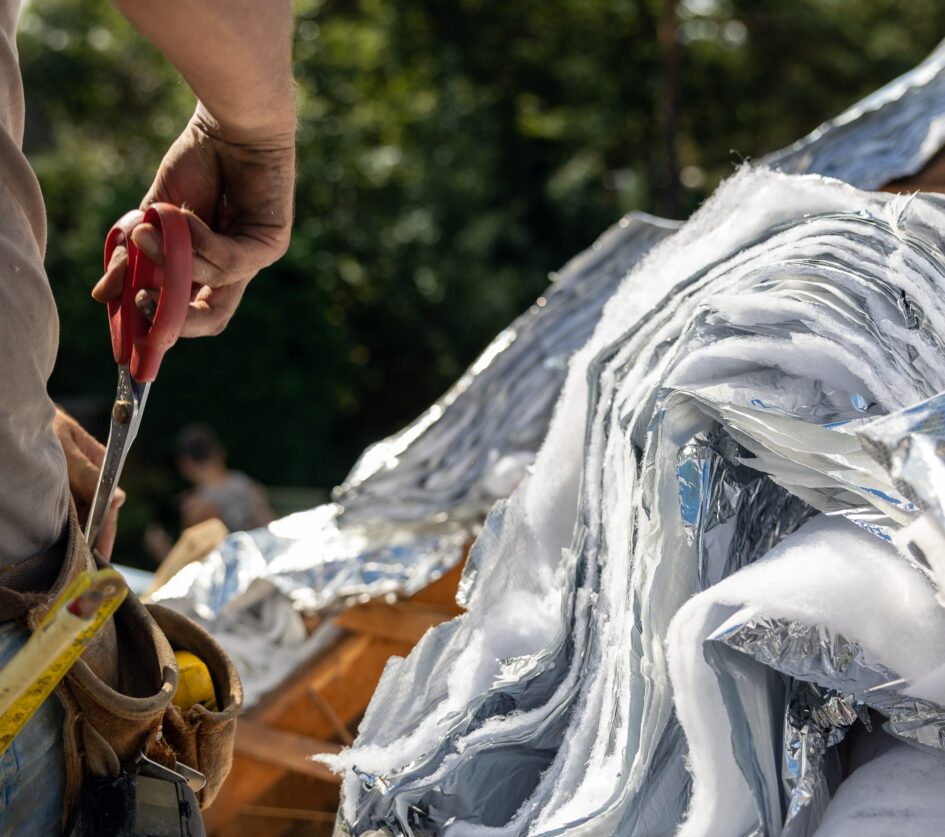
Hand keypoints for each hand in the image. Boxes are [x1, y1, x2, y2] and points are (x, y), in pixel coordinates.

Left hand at [53, 408, 124, 559]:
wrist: (16, 412)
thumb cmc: (41, 423)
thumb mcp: (64, 444)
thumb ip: (87, 470)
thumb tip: (120, 499)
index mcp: (99, 460)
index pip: (110, 501)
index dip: (106, 529)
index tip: (102, 553)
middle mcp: (89, 473)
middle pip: (97, 511)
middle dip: (94, 537)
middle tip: (88, 566)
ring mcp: (73, 480)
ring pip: (81, 511)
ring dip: (78, 532)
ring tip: (75, 559)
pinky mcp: (58, 487)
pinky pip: (66, 509)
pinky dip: (64, 525)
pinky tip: (62, 541)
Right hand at [93, 104, 294, 336]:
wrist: (230, 124)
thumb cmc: (196, 164)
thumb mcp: (153, 217)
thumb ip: (134, 256)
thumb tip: (104, 297)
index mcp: (209, 267)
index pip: (189, 314)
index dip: (158, 323)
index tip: (124, 314)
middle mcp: (237, 270)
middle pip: (211, 321)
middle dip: (172, 316)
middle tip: (139, 300)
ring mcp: (257, 259)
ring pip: (210, 282)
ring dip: (171, 257)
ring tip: (146, 228)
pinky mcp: (272, 244)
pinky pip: (229, 260)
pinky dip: (198, 240)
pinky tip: (182, 214)